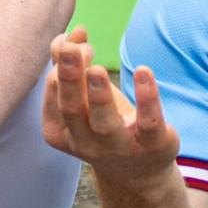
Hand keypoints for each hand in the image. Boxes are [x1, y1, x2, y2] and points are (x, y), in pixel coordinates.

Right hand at [43, 29, 180, 185]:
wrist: (138, 172)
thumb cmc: (103, 125)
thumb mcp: (83, 100)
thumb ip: (71, 66)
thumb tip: (69, 35)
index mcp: (60, 132)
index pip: (55, 94)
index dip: (63, 65)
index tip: (77, 41)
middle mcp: (85, 144)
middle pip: (72, 109)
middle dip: (70, 78)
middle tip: (72, 49)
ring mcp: (119, 147)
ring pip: (104, 123)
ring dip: (99, 95)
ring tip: (96, 69)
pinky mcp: (152, 145)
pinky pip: (148, 122)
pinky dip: (147, 98)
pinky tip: (144, 71)